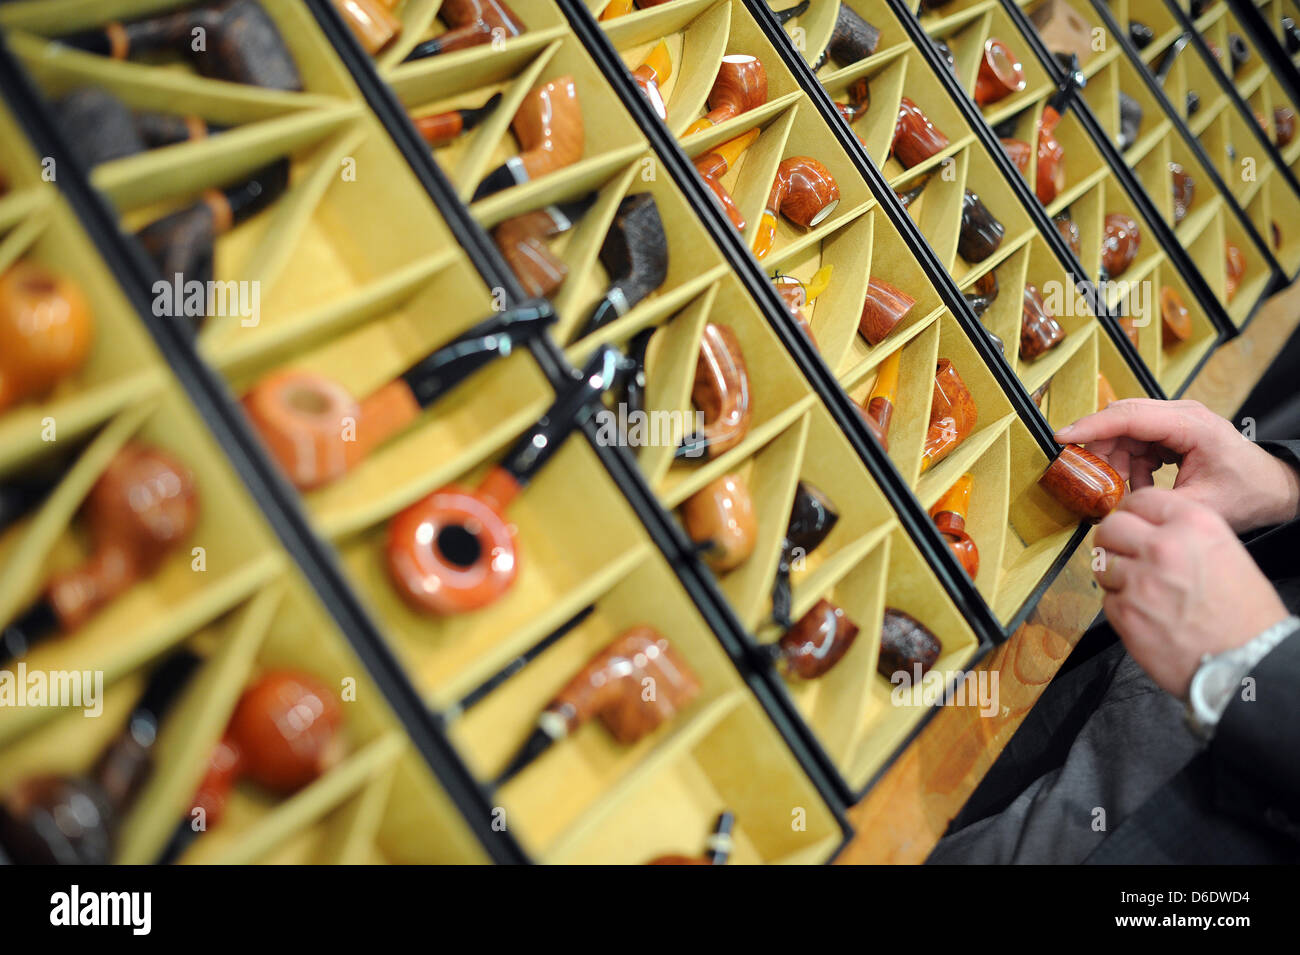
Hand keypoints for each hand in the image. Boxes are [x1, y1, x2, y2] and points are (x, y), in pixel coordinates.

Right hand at [1056, 398, 1299, 533]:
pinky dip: (1128, 464)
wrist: (1273, 489)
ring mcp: (1176, 422)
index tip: (1062, 438)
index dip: (1092, 427)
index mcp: (1191, 425)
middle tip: (1080, 474)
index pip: (1130, 417)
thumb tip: (1113, 509)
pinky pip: (1136, 442)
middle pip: (1121, 419)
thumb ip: (1154, 504)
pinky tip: (1135, 486)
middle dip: (1096, 446)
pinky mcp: (1172, 433)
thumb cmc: (1247, 493)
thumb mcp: (1200, 505)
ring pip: (1125, 432)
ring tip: (1114, 489)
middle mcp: (1182, 416)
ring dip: (1113, 459)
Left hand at [1094, 488, 1287, 696]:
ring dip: (1114, 575)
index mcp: (1193, 525)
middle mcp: (1163, 546)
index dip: (1131, 512)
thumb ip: (1183, 534)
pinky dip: (1120, 606)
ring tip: (1140, 590)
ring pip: (1102, 563)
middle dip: (1113, 540)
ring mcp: (1140, 580)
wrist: (1247, 661)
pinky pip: (1107, 599)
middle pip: (1111, 527)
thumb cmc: (1244, 614)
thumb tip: (1148, 530)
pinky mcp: (1125, 613)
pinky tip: (1145, 615)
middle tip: (1123, 554)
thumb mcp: (1224, 552)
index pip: (1140, 499)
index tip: (1130, 523)